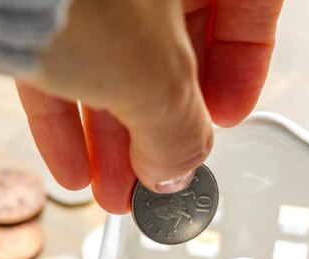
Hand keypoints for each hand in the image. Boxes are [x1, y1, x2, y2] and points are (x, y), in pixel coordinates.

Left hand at [17, 0, 283, 213]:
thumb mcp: (155, 74)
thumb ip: (182, 129)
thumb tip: (178, 168)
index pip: (246, 8)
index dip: (243, 68)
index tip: (228, 118)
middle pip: (174, 44)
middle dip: (165, 125)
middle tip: (159, 175)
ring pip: (115, 58)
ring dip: (115, 136)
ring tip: (113, 191)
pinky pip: (61, 57)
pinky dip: (67, 115)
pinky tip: (71, 166)